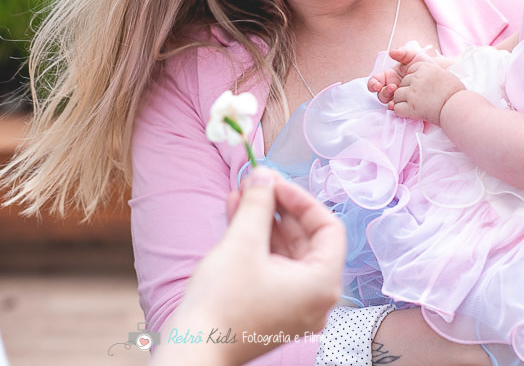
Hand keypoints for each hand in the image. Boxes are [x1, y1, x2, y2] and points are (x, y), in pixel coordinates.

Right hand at [155, 168, 345, 365]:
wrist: (195, 348)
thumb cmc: (222, 302)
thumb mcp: (242, 242)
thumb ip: (258, 204)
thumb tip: (264, 175)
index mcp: (322, 284)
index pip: (328, 227)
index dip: (300, 199)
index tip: (273, 182)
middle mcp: (316, 298)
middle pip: (306, 238)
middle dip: (278, 207)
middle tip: (254, 183)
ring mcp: (295, 306)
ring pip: (286, 251)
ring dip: (264, 221)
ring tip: (239, 194)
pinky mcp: (273, 309)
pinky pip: (274, 268)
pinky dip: (257, 243)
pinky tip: (235, 216)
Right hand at [368, 40, 434, 103]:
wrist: (439, 76)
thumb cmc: (424, 65)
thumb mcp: (413, 57)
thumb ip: (402, 53)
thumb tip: (391, 52)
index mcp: (390, 76)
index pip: (376, 80)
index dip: (373, 83)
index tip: (377, 84)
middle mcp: (391, 87)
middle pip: (379, 92)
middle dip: (383, 91)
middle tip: (392, 87)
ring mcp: (398, 96)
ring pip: (386, 101)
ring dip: (388, 98)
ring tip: (397, 93)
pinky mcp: (405, 104)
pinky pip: (396, 108)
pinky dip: (395, 107)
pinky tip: (398, 105)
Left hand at [389, 59, 465, 124]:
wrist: (458, 107)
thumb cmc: (455, 92)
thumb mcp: (443, 74)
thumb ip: (430, 73)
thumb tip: (424, 76)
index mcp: (425, 67)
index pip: (410, 70)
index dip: (413, 79)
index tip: (421, 87)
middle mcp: (417, 78)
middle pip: (402, 83)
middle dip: (408, 90)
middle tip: (419, 98)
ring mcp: (412, 92)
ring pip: (397, 95)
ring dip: (403, 101)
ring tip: (414, 106)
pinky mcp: (411, 107)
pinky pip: (397, 108)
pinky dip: (401, 111)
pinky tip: (411, 113)